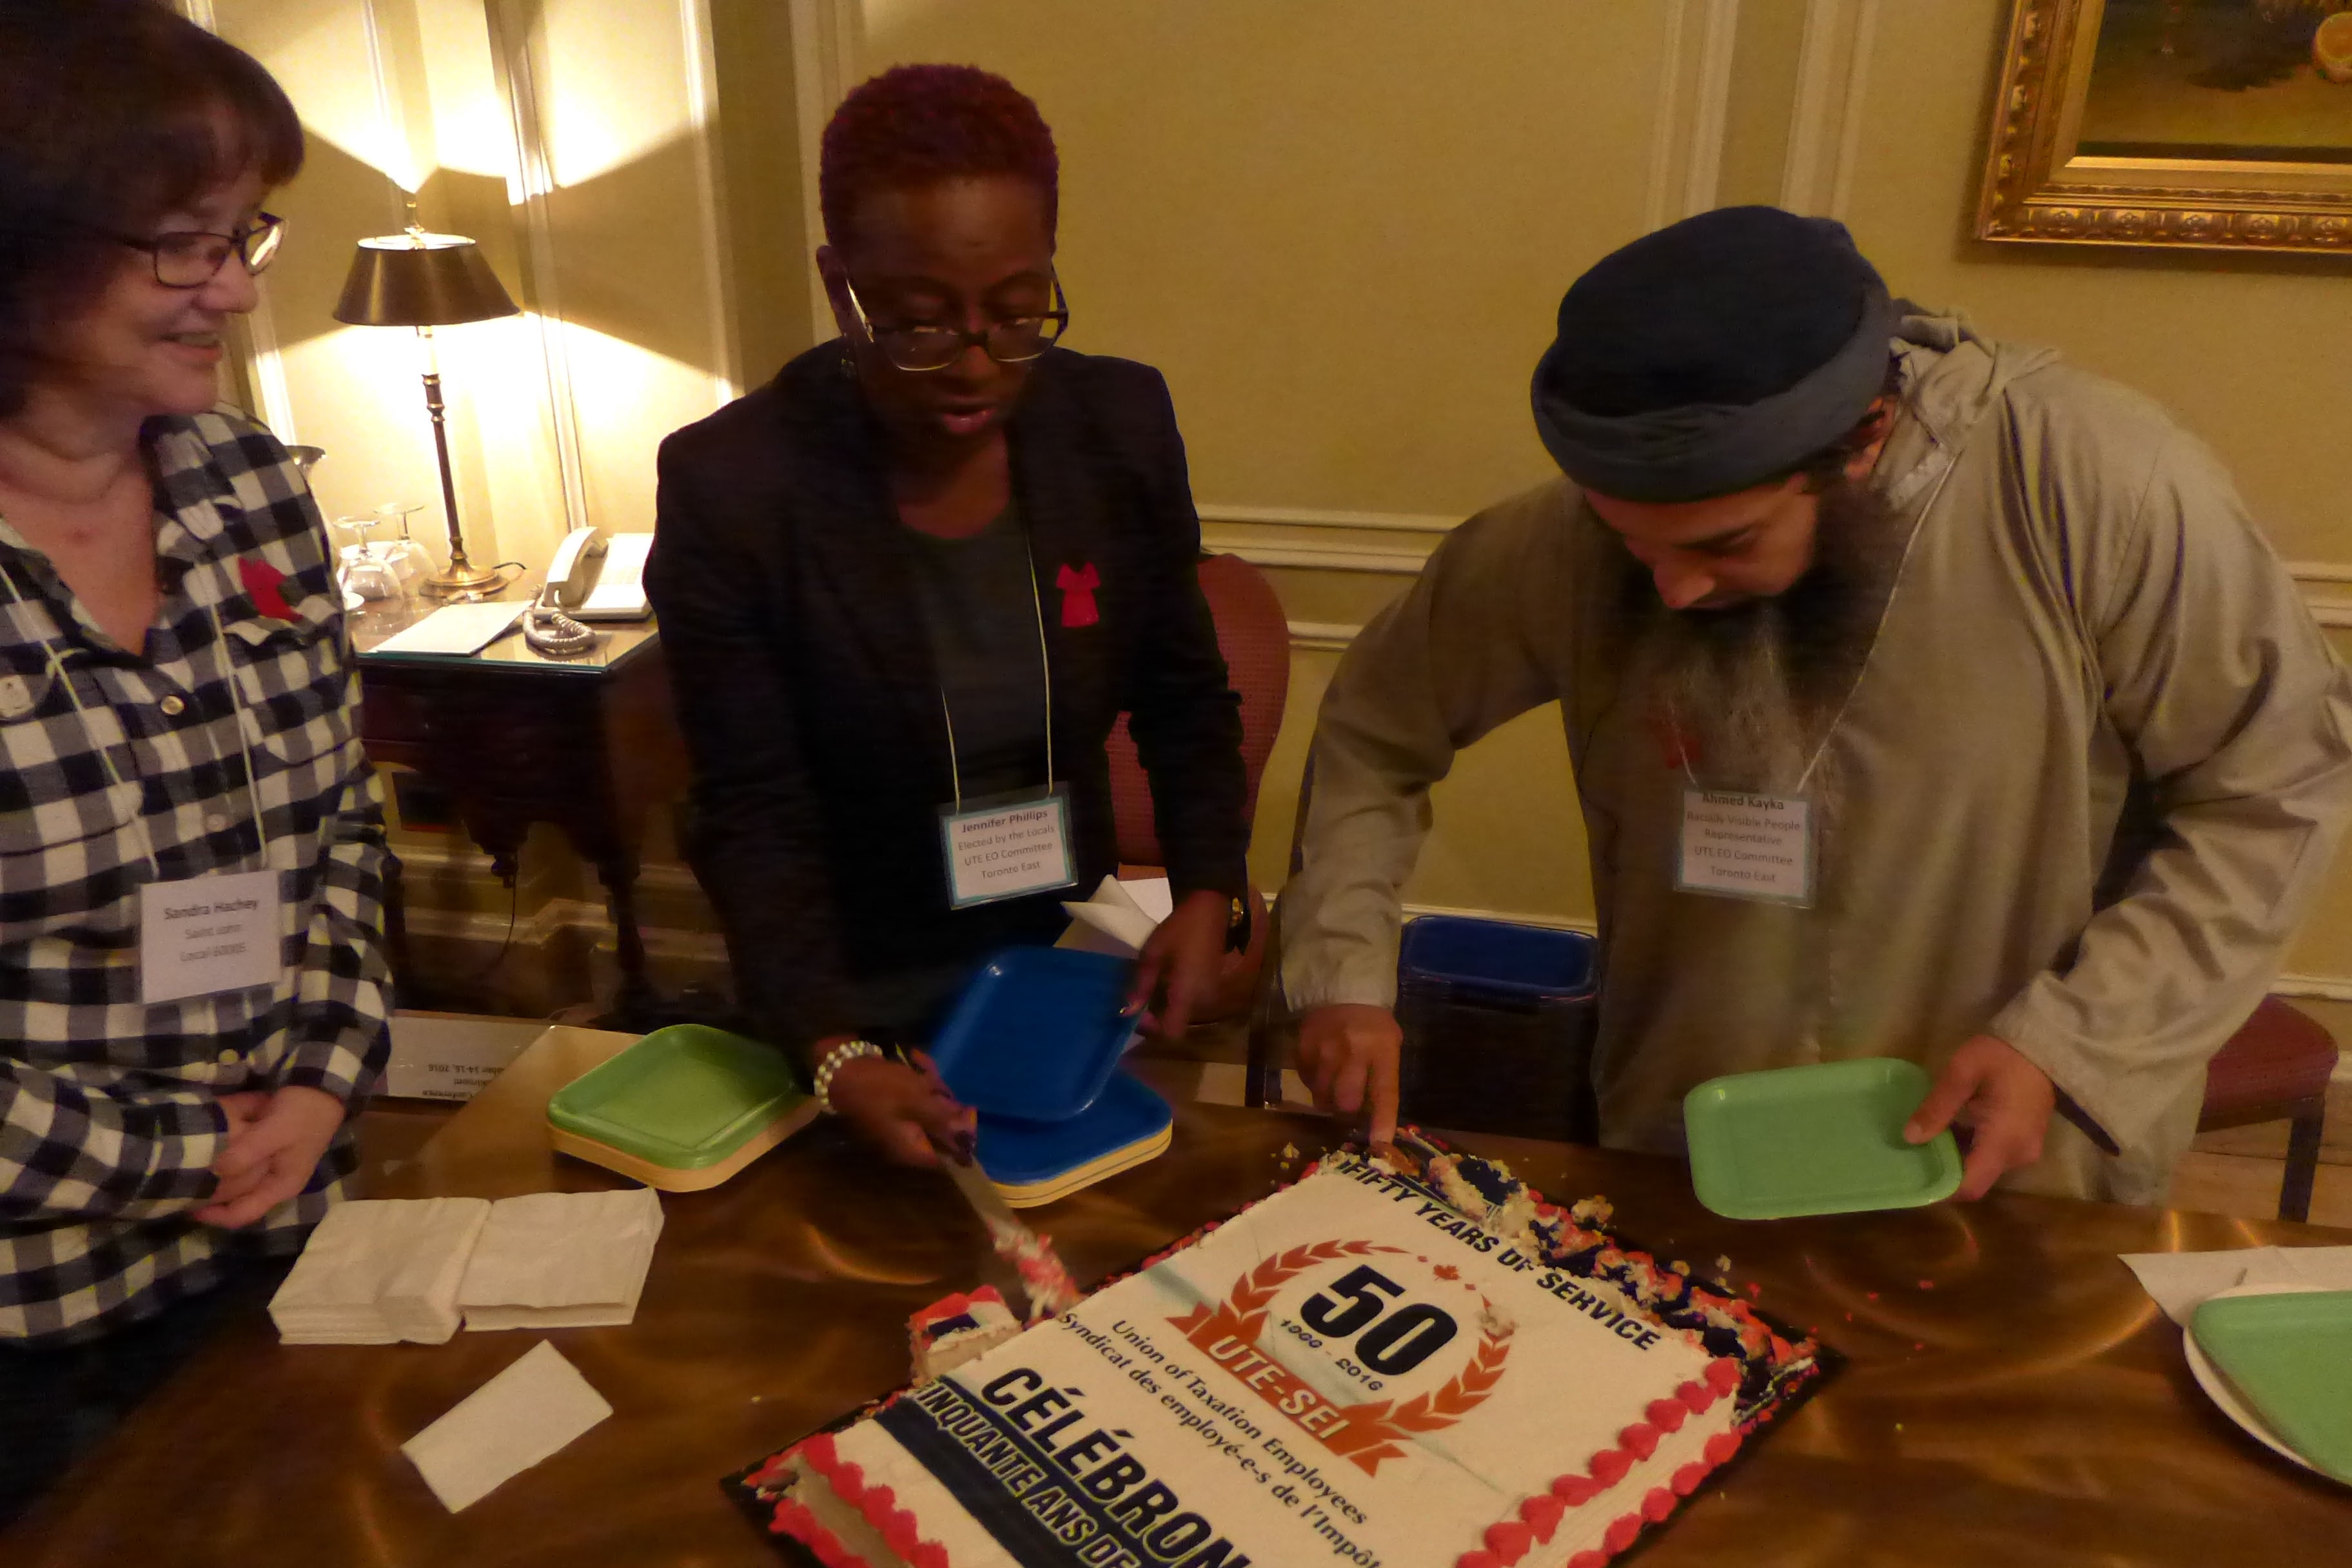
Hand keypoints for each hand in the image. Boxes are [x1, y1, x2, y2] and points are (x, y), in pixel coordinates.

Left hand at [194, 1085, 346, 1227]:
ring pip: (233, 1181)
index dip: (213, 1215)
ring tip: (189, 1161)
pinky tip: (208, 1141)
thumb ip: (246, 1153)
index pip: (241, 1214)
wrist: (323, 1086)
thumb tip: (213, 1172)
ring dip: (213, 1173)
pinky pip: (237, 1161)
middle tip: (181, 1181)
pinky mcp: (264, 1150)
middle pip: (235, 1199)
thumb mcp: (275, 1132)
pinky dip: (222, 1155)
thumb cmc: (303, 1113)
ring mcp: (269, 1166)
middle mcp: (273, 1182)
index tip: (186, 1204)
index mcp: (280, 1186)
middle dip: (210, 1192)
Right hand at [826, 1048, 975, 1168]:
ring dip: (930, 1090)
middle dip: (943, 1106)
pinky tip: (915, 1062)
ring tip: (924, 1068)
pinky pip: (911, 1102)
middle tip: (940, 1084)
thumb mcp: (916, 1100)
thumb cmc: (880, 1087)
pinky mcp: (887, 1110)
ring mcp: (893, 1127)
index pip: (945, 1154)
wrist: (839, 1070)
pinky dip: (916, 1085)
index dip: (960, 1135)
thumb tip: (964, 1135)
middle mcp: (901, 1143)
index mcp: (909, 1149)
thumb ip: (942, 1118)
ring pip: (924, 1112)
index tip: (967, 1110)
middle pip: (935, 1130)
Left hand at [1126, 889, 1230, 1041]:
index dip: (1151, 1028)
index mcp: (1187, 994)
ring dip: (1164, 1008)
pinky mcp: (1212, 986)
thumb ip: (1140, 985)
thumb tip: (1127, 1011)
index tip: (1137, 1010)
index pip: (1171, 1033)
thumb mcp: (1153, 953)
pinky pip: (1190, 1002)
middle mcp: (1202, 1000)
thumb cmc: (1181, 928)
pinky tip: (1165, 979)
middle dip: (1154, 1017)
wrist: (1213, 908)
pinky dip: (1175, 998)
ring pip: (1183, 1014)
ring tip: (1149, 987)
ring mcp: (1210, 994)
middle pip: (1176, 1025)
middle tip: (1137, 998)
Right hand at [1295, 1003, 1400, 1146]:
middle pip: (1346, 1101)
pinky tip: (1321, 1069)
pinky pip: (1307, 1080)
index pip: (1384, 1092)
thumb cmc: (1374, 1024)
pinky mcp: (1303, 1048)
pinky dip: (1314, 1081)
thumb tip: (1373, 1116)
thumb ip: (1382, 1075)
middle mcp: (1352, 1052)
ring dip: (1328, 1098)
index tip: (1380, 1144)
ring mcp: (1324, 1050)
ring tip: (1333, 1086)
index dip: (1382, 1120)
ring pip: (1322, 1095)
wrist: (1343, 990)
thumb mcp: (1389, 1045)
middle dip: (1347, 1110)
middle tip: (1348, 1105)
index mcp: (1381, 1050)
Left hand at [1904, 1034, 2055, 1201]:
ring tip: (1925, 1142)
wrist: (2042, 1044)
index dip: (1942, 1190)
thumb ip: (1936, 1107)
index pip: (1971, 1186)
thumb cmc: (2000, 1055)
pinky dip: (1971, 1150)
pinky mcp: (2026, 1141)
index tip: (1913, 1179)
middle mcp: (2018, 1155)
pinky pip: (1994, 1156)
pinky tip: (1949, 1132)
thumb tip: (1910, 1138)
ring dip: (1957, 1159)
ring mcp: (2025, 1149)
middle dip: (1944, 1172)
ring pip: (1984, 1169)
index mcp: (2003, 1142)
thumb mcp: (1961, 1073)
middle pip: (1976, 1180)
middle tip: (1911, 1157)